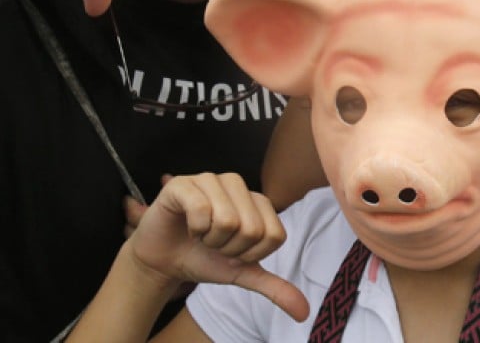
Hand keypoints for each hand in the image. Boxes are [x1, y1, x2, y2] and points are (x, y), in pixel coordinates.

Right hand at [127, 172, 308, 321]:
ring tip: (201, 235)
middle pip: (252, 229)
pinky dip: (193, 229)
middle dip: (229, 249)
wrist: (163, 260)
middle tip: (213, 244)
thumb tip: (304, 312)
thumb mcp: (242, 274)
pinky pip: (201, 209)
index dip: (250, 255)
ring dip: (210, 240)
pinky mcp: (185, 182)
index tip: (232, 252)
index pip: (274, 236)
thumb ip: (274, 287)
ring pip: (228, 220)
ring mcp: (212, 179)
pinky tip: (187, 225)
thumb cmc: (205, 259)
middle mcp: (239, 185)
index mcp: (259, 202)